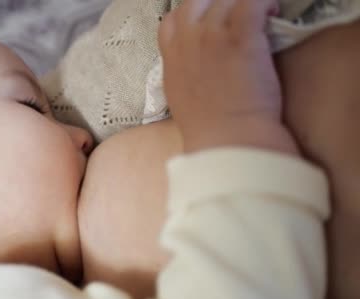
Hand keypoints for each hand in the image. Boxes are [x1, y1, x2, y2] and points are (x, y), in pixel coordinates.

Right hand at [159, 0, 298, 153]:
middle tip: (237, 15)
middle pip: (197, 1)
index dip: (192, 15)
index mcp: (172, 57)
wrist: (228, 139)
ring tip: (261, 14)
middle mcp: (188, 40)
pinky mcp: (242, 36)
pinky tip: (272, 12)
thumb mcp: (181, 97)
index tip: (209, 21)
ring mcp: (213, 36)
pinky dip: (264, 2)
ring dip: (244, 3)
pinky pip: (253, 1)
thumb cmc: (207, 128)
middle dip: (217, 3)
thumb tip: (194, 64)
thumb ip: (183, 72)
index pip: (172, 19)